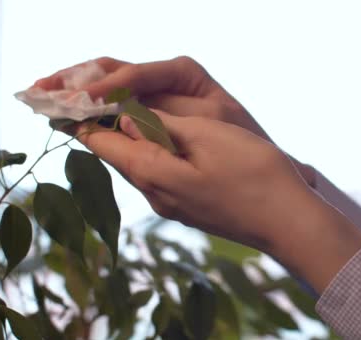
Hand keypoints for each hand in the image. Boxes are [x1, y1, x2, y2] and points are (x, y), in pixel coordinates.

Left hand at [70, 111, 360, 292]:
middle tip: (96, 97)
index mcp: (152, 173)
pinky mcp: (188, 208)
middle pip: (116, 156)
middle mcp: (154, 194)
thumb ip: (161, 126)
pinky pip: (158, 175)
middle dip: (103, 126)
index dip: (82, 118)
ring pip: (138, 165)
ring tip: (125, 112)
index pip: (100, 143)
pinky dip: (151, 152)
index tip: (71, 97)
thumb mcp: (207, 135)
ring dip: (129, 139)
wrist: (288, 222)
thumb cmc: (253, 174)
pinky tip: (162, 138)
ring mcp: (172, 205)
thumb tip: (125, 121)